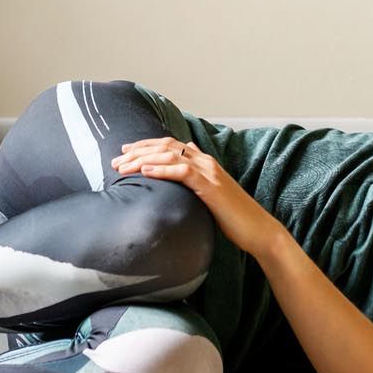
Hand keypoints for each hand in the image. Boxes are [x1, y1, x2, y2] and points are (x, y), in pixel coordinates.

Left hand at [111, 136, 282, 254]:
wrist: (256, 229)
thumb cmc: (232, 215)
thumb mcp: (210, 194)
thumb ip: (196, 180)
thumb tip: (182, 169)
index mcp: (204, 161)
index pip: (169, 144)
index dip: (145, 145)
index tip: (124, 151)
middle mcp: (205, 161)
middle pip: (166, 146)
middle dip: (137, 151)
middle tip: (116, 160)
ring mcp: (209, 172)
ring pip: (170, 155)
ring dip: (143, 159)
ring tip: (123, 167)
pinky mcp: (210, 186)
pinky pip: (182, 172)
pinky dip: (162, 169)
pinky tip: (145, 171)